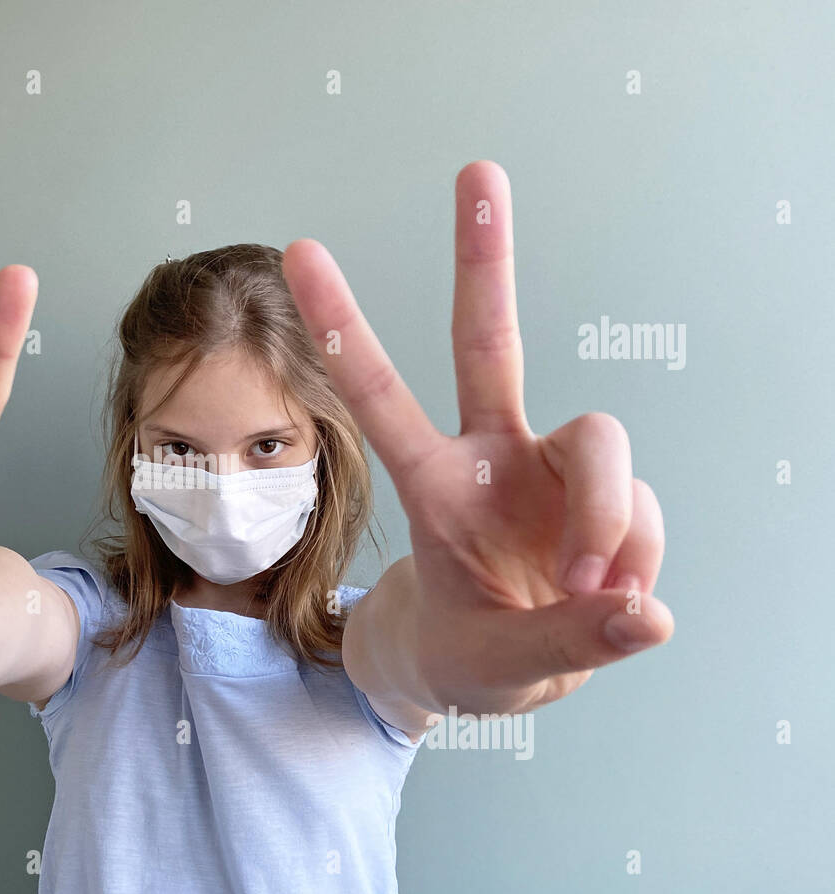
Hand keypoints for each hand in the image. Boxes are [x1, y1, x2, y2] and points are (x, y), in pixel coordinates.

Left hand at [282, 161, 673, 714]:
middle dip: (481, 257)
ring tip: (596, 591)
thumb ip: (564, 644)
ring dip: (610, 521)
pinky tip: (615, 596)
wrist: (502, 667)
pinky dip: (638, 558)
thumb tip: (648, 611)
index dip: (347, 329)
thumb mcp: (497, 668)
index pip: (381, 399)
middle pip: (490, 342)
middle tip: (476, 169)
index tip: (302, 253)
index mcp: (434, 487)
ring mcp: (551, 469)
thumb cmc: (472, 651)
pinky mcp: (606, 493)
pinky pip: (643, 510)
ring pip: (602, 443)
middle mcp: (492, 456)